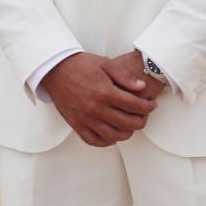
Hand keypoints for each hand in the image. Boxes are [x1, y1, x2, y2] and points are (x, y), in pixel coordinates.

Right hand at [41, 52, 158, 146]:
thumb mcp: (105, 64)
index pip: (134, 105)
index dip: (147, 107)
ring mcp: (85, 119)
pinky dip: (106, 141)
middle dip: (141, 121)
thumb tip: (142, 87)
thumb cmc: (80, 65)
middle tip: (144, 116)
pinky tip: (113, 135)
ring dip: (127, 133)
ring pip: (113, 135)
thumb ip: (125, 77)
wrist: (55, 70)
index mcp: (105, 92)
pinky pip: (94, 140)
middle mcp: (96, 108)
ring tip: (131, 125)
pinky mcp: (76, 125)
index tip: (151, 105)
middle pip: (127, 123)